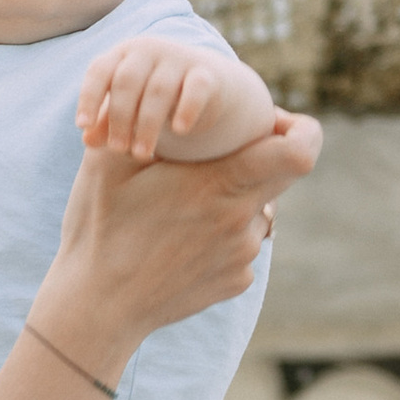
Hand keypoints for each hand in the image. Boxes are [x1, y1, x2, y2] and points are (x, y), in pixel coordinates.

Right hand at [40, 108, 318, 375]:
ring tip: (183, 210)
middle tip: (221, 158)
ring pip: (257, 211)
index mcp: (218, 184)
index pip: (298, 151)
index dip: (301, 130)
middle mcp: (241, 220)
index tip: (277, 122)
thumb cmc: (100, 228)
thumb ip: (145, 122)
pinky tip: (181, 244)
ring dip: (232, 202)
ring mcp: (242, 255)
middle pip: (282, 177)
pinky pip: (242, 247)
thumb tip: (161, 93)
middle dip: (261, 159)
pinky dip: (221, 238)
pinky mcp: (237, 281)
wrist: (97, 305)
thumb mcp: (110, 163)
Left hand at [79, 35, 223, 162]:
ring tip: (141, 153)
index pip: (100, 70)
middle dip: (119, 118)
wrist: (205, 83)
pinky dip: (186, 109)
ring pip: (158, 90)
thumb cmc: (152, 95)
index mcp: (123, 54)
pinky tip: (179, 131)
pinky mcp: (205, 73)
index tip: (83, 125)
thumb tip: (88, 140)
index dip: (89, 97)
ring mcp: (178, 59)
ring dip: (148, 125)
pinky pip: (195, 90)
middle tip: (118, 149)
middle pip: (127, 82)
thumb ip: (106, 121)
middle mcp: (149, 50)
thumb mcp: (127, 106)